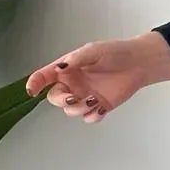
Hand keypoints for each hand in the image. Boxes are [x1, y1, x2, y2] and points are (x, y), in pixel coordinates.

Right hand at [25, 32, 169, 121]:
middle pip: (55, 98)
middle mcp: (73, 84)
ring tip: (93, 100)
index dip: (35, 83)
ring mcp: (85, 96)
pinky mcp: (98, 106)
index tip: (32, 90)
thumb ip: (75, 60)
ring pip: (71, 111)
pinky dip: (92, 115)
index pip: (44, 77)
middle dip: (61, 101)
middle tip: (73, 97)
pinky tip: (101, 106)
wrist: (138, 63)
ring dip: (79, 108)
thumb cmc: (115, 53)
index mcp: (67, 69)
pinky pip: (88, 118)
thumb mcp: (93, 51)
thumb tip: (59, 69)